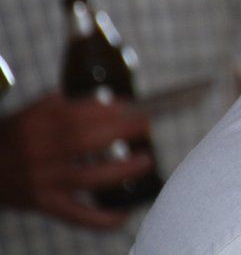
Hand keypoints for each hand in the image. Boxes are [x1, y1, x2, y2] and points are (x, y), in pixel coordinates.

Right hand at [0, 92, 154, 228]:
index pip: (79, 113)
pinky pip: (75, 214)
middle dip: (121, 131)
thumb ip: (65, 104)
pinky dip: (101, 219)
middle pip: (86, 140)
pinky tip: (123, 215)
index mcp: (39, 124)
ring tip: (146, 162)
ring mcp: (44, 180)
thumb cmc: (15, 138)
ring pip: (87, 177)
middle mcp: (41, 151)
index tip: (131, 106)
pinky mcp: (45, 204)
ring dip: (121, 170)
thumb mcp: (33, 113)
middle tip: (145, 126)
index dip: (109, 109)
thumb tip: (108, 100)